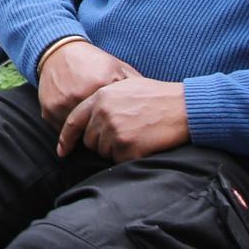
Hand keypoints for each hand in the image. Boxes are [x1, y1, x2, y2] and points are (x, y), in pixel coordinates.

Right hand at [37, 39, 139, 126]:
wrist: (59, 52)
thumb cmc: (92, 61)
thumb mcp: (117, 66)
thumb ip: (135, 83)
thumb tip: (156, 101)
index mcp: (101, 85)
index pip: (116, 116)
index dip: (122, 124)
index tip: (126, 128)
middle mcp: (80, 95)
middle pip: (97, 128)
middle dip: (104, 133)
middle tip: (111, 136)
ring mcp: (63, 103)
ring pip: (79, 133)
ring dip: (86, 134)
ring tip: (94, 132)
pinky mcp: (49, 109)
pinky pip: (62, 130)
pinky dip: (70, 131)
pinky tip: (77, 124)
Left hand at [57, 76, 189, 161]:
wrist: (186, 107)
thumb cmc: (160, 97)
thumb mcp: (127, 87)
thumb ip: (105, 100)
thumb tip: (91, 119)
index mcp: (101, 97)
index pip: (74, 121)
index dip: (66, 138)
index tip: (62, 151)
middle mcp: (103, 114)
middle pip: (90, 141)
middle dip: (104, 142)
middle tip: (128, 133)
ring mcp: (114, 131)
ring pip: (104, 152)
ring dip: (118, 150)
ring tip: (139, 134)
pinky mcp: (126, 147)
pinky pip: (119, 161)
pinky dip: (130, 157)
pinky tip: (145, 144)